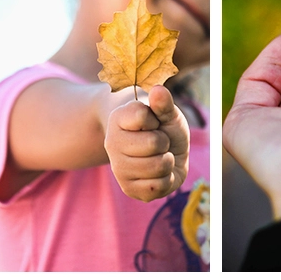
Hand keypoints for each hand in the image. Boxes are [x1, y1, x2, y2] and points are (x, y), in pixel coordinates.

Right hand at [105, 85, 189, 201]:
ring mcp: (119, 169)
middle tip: (159, 140)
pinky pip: (158, 187)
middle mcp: (112, 144)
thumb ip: (163, 103)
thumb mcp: (166, 112)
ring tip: (159, 155)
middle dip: (165, 141)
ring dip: (168, 160)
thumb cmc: (162, 125)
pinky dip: (168, 179)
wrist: (162, 149)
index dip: (156, 119)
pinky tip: (159, 172)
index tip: (153, 121)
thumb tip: (158, 89)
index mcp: (117, 119)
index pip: (142, 116)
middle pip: (154, 144)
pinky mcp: (129, 189)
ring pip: (158, 167)